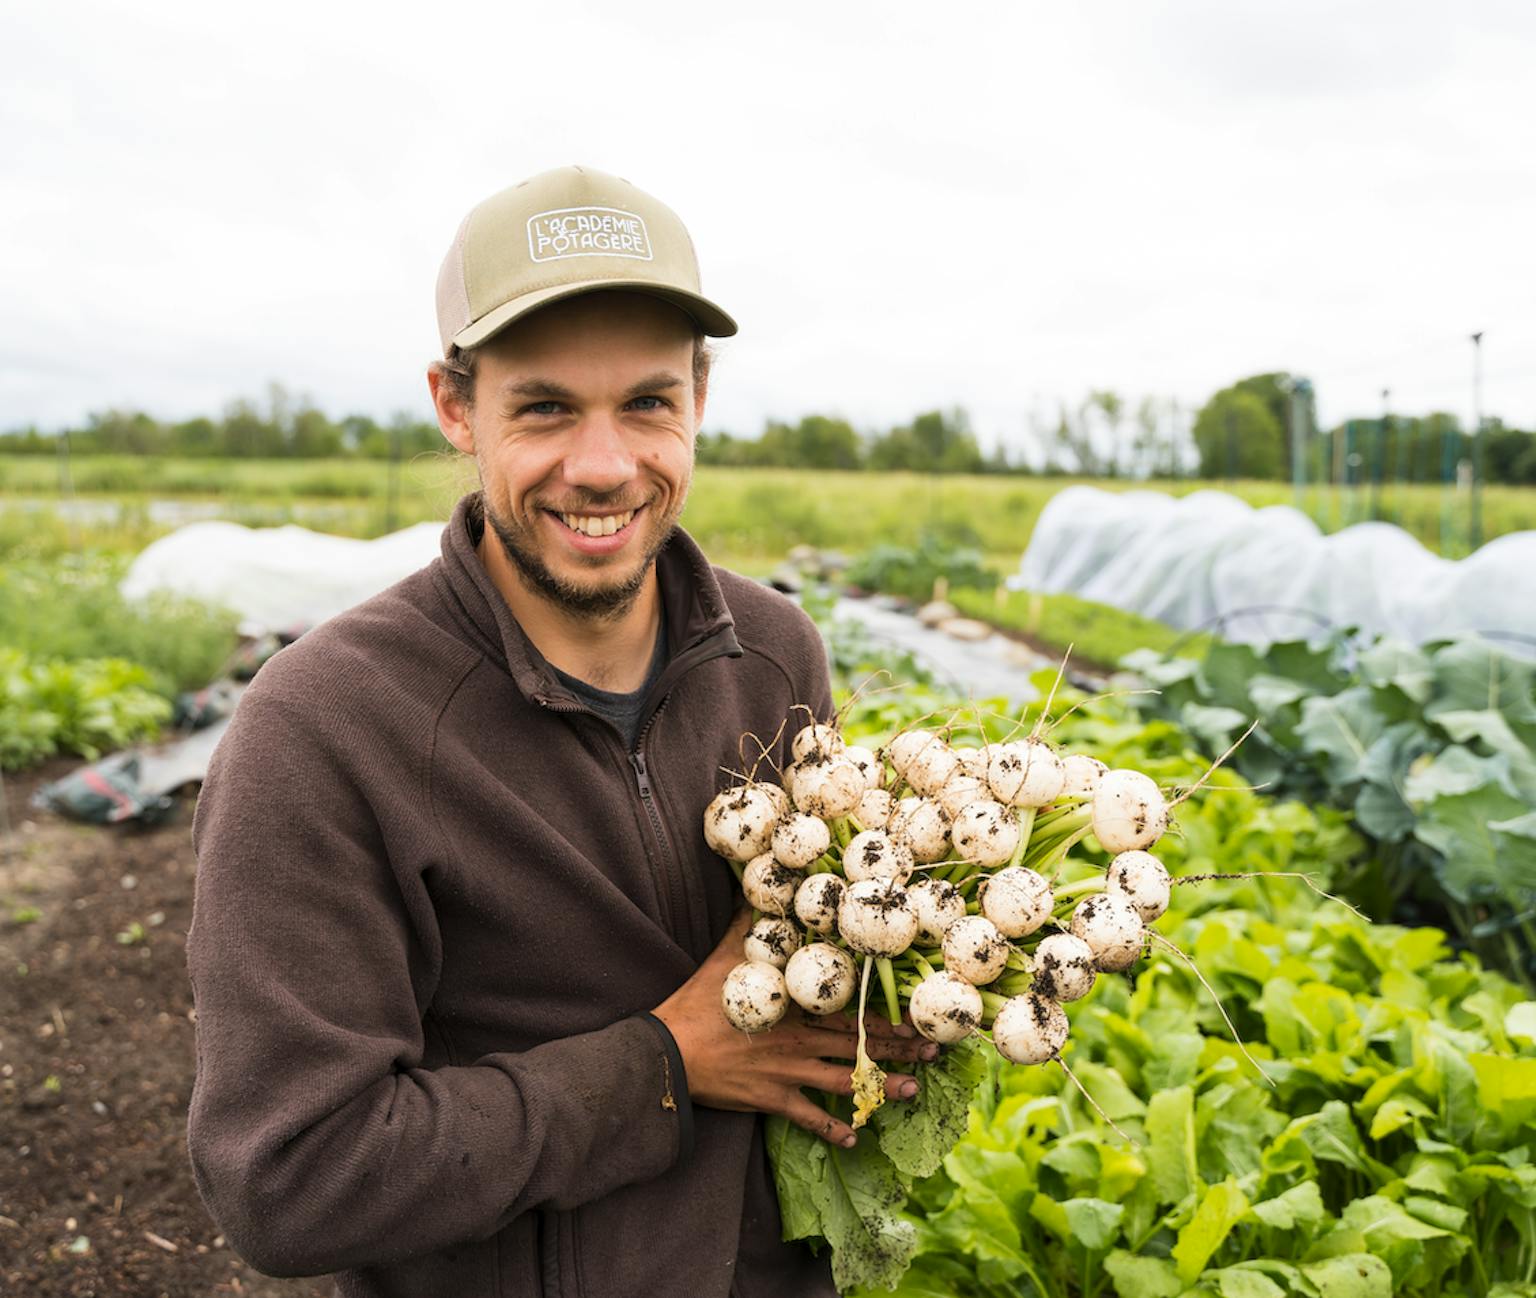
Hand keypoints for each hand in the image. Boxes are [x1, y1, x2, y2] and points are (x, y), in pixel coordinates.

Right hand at [652, 910, 937, 1147]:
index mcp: (796, 1006)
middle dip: (900, 1049)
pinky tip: (855, 1140)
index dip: (887, 1013)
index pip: (851, 1009)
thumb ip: (751, 927)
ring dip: (882, 1088)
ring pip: (846, 1081)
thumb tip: (760, 890)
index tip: (918, 1015)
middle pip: (860, 1045)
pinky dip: (833, 1130)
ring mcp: (789, 1073)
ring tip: (914, 1091)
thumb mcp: (726, 956)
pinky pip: (810, 1119)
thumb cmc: (697, 1001)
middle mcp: (800, 1040)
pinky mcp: (772, 1100)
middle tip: (934, 1052)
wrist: (669, 1051)